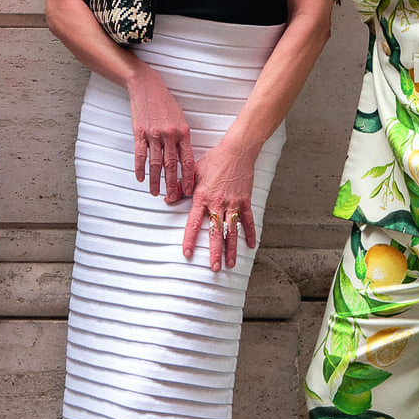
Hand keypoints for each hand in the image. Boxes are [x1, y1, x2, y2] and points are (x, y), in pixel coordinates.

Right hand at [128, 66, 194, 204]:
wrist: (147, 87)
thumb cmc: (164, 102)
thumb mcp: (180, 118)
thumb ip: (182, 137)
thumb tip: (183, 156)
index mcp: (183, 132)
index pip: (188, 160)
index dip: (189, 177)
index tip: (188, 189)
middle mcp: (170, 135)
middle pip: (172, 165)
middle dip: (172, 184)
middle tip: (172, 198)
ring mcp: (154, 134)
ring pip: (156, 163)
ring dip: (155, 181)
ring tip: (155, 192)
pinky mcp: (140, 132)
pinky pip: (140, 154)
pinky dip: (140, 168)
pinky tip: (140, 178)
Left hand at [182, 140, 258, 268]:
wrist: (237, 150)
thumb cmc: (215, 159)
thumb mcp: (194, 172)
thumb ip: (181, 188)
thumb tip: (168, 199)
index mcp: (203, 197)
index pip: (194, 223)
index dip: (190, 239)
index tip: (188, 253)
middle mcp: (218, 203)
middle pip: (216, 232)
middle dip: (214, 252)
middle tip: (214, 268)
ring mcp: (233, 203)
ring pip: (232, 231)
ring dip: (231, 249)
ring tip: (230, 264)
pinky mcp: (245, 201)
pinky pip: (247, 220)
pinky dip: (249, 233)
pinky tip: (250, 246)